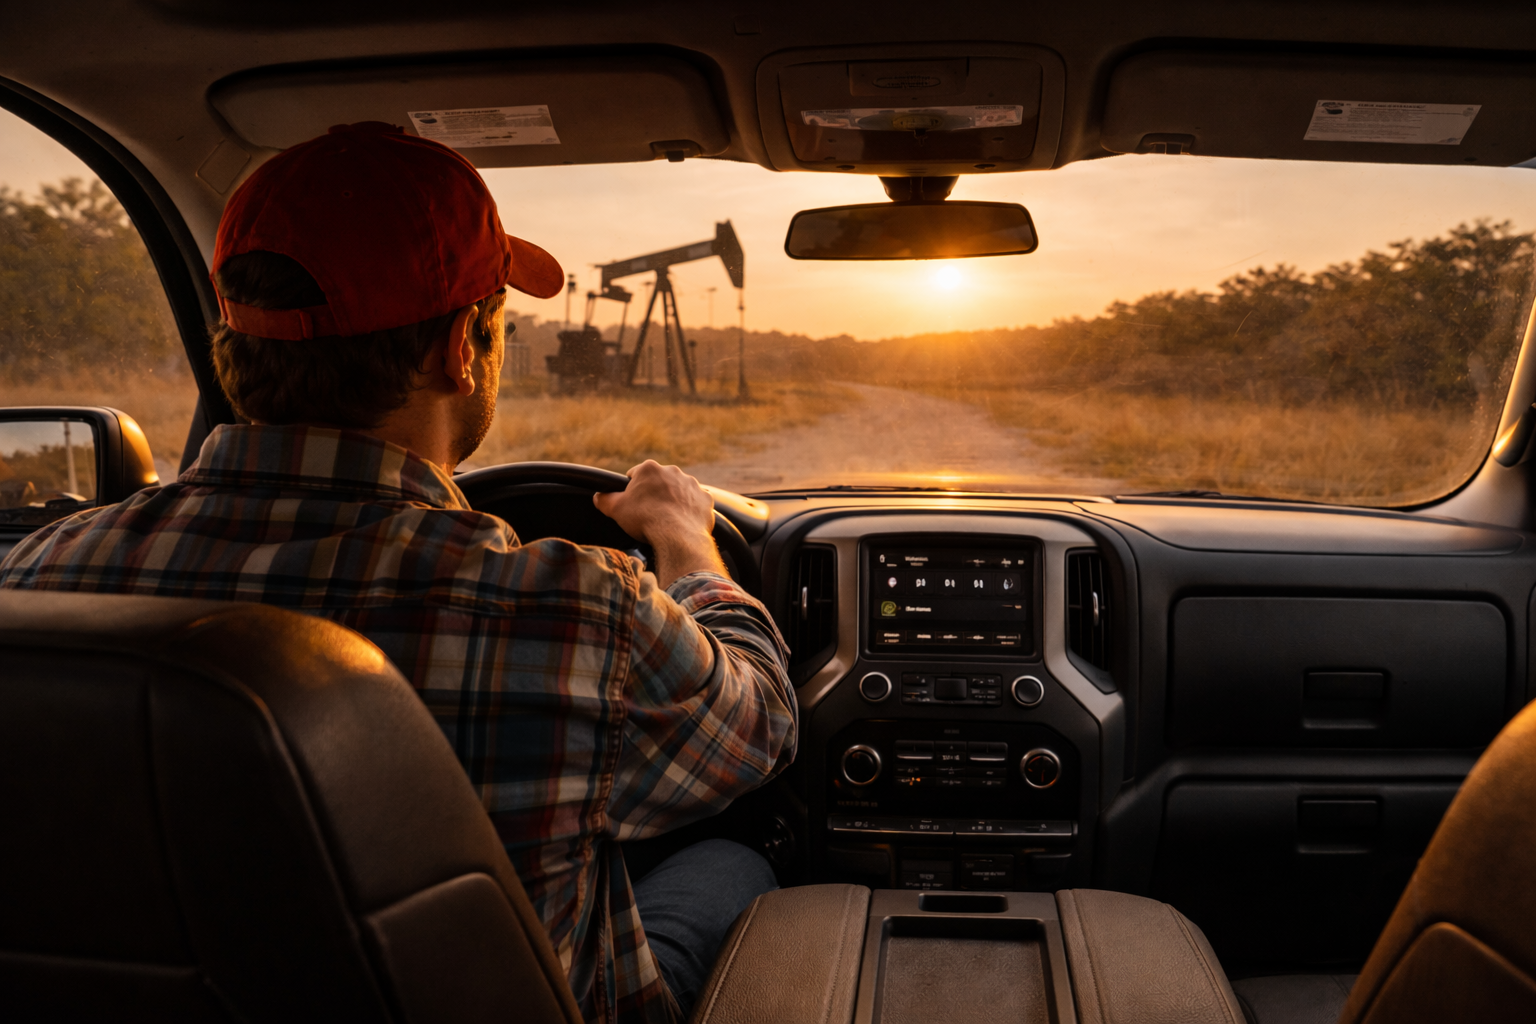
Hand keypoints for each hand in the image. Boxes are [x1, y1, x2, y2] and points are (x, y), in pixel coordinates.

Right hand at [594, 461, 725, 586]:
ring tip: (667, 519)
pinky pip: (695, 503)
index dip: (632, 490)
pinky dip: (690, 511)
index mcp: (650, 469)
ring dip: (673, 501)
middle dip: (654, 494)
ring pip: (679, 491)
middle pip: (659, 482)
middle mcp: (673, 471)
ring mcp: (692, 484)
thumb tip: (599, 496)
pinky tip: (683, 523)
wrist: (677, 536)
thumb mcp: (616, 509)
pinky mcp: (705, 499)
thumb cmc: (645, 520)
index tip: (633, 504)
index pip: (636, 475)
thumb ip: (605, 499)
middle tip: (649, 513)